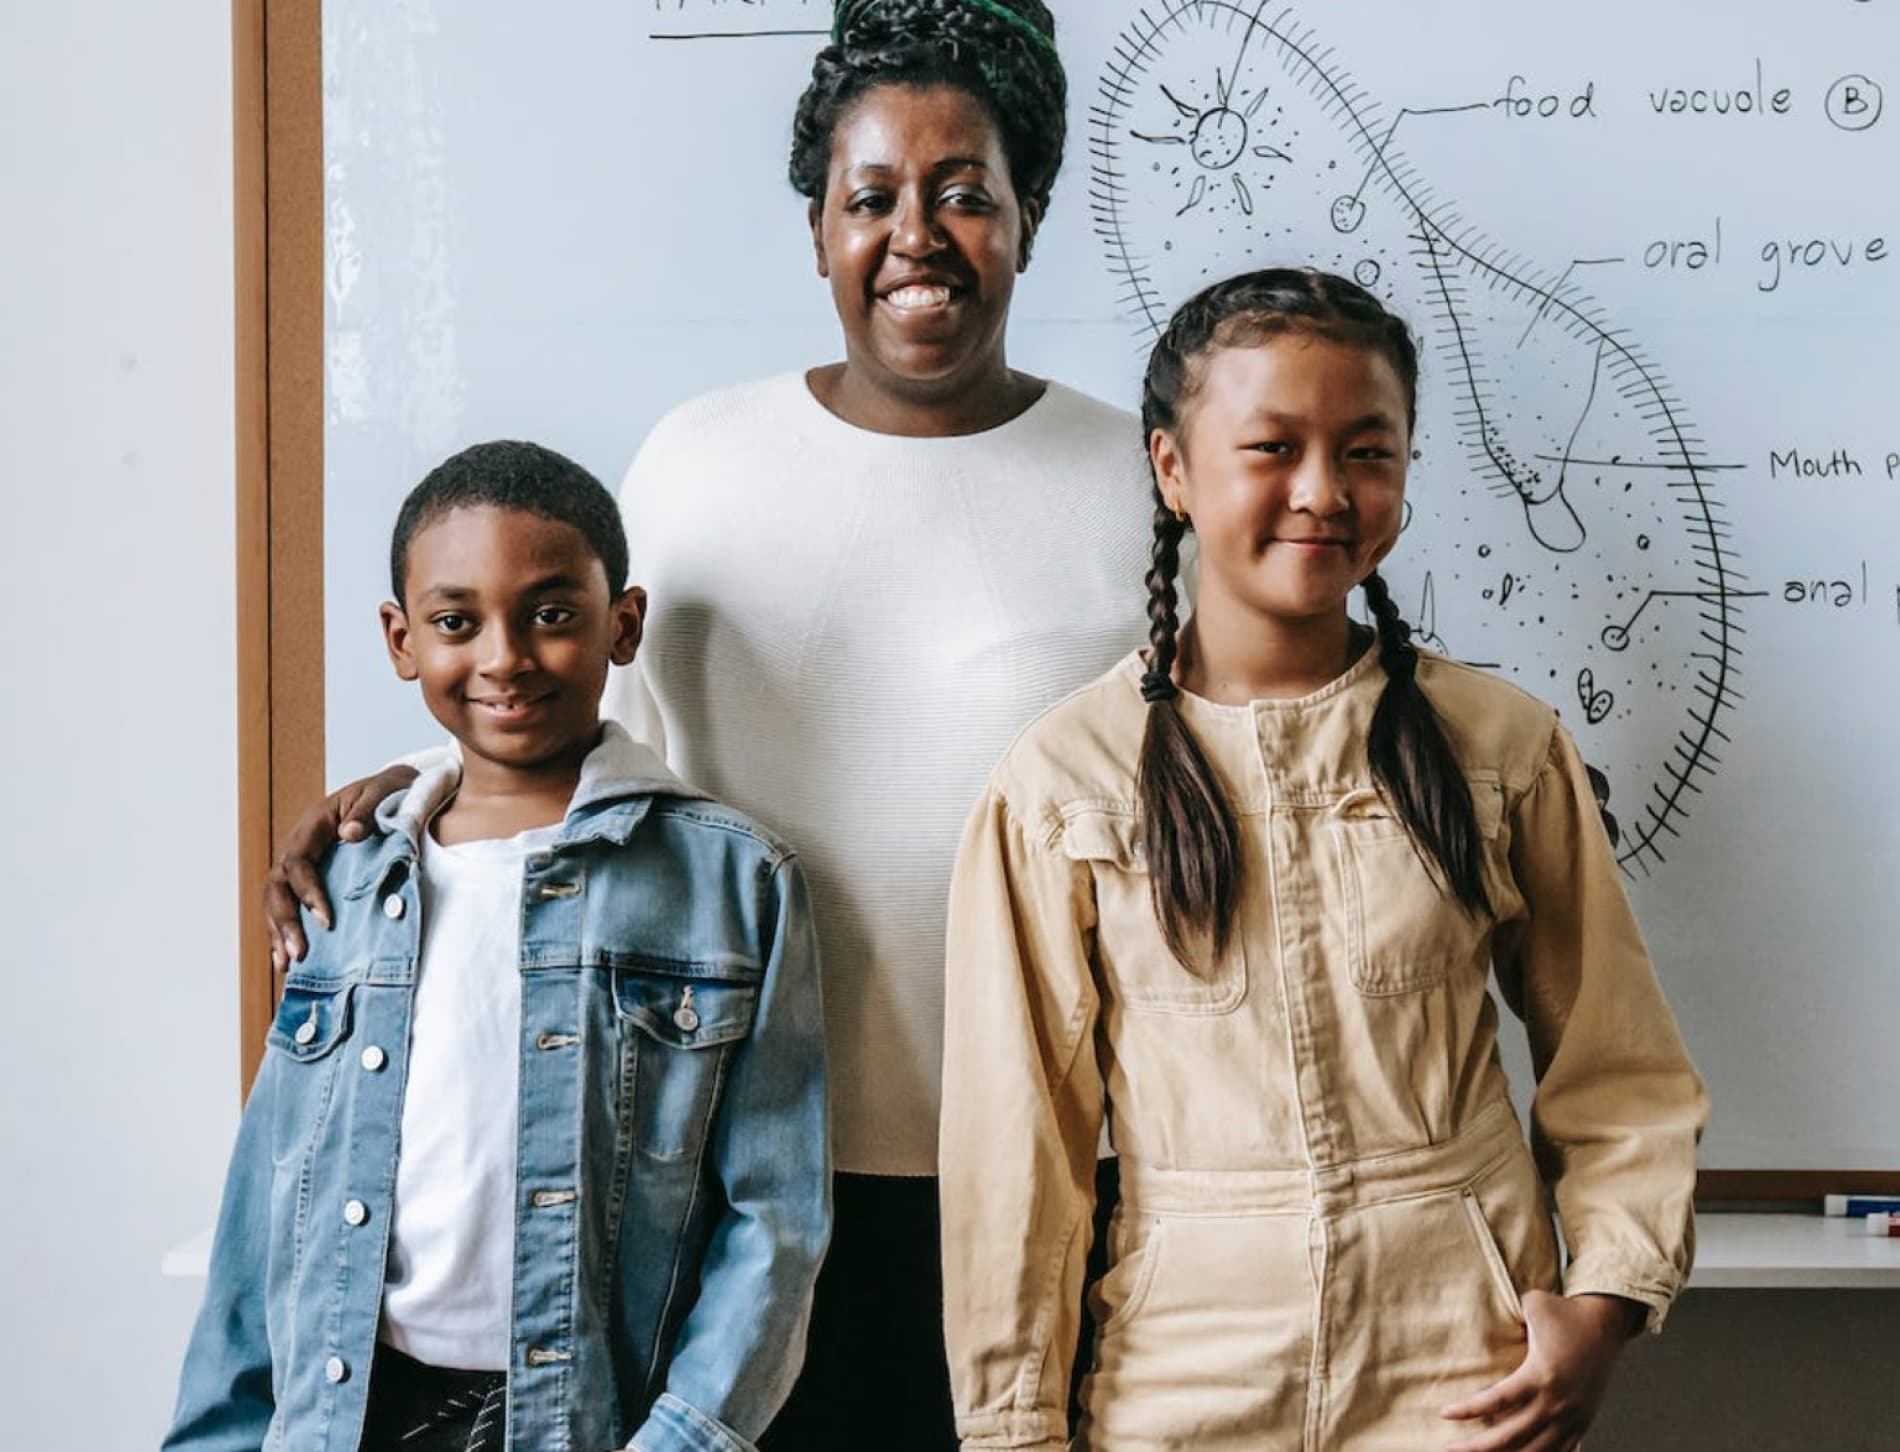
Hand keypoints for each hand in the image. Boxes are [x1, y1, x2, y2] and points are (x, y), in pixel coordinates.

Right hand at [263, 765, 417, 969]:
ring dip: (278, 933)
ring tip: (286, 965)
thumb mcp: (383, 791)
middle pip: (277, 886)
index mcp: (314, 824)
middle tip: (299, 953)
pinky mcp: (312, 879)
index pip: (297, 862)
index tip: (326, 919)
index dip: (307, 892)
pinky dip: (286, 932)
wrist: (400, 790)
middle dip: (285, 921)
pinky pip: (291, 906)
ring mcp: (303, 864)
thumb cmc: (392, 791)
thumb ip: (367, 810)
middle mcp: (301, 845)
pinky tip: (288, 960)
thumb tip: (349, 833)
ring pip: (277, 900)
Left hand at [1441, 1290, 1639, 1451]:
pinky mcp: (1582, 1422)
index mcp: (1540, 1375)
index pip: (1497, 1401)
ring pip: (1535, 1451)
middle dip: (1477, 1447)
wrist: (1607, 1324)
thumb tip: (1480, 1309)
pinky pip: (1559, 1451)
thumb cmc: (1565, 1312)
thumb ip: (1506, 1313)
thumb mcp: (1533, 1305)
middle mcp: (1556, 1402)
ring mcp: (1571, 1416)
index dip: (1469, 1410)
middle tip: (1448, 1448)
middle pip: (1511, 1435)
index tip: (1445, 1413)